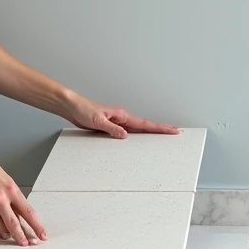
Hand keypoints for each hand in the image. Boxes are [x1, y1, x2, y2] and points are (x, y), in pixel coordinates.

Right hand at [0, 146, 46, 245]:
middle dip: (23, 237)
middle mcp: (0, 199)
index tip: (42, 235)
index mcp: (11, 189)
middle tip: (27, 244)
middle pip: (15, 224)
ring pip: (1, 228)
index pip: (28, 212)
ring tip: (11, 236)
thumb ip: (13, 197)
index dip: (37, 226)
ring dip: (7, 235)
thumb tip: (19, 214)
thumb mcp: (6, 179)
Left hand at [61, 95, 179, 138]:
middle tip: (175, 133)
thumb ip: (112, 129)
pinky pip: (127, 132)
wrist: (73, 107)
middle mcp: (122, 118)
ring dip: (150, 133)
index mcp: (122, 115)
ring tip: (163, 136)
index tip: (173, 129)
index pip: (145, 123)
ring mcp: (118, 123)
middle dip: (161, 130)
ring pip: (138, 130)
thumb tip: (125, 135)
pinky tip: (139, 141)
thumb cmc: (83, 110)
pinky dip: (136, 136)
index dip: (160, 128)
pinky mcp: (111, 127)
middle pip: (146, 126)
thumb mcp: (97, 121)